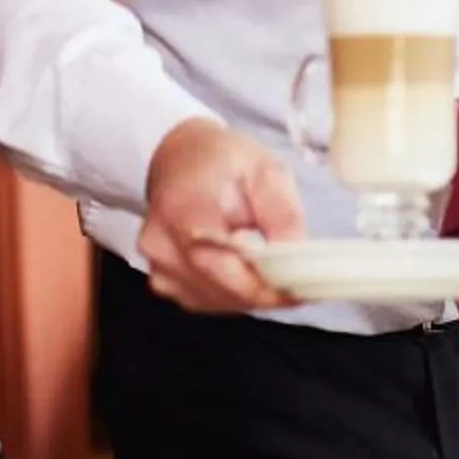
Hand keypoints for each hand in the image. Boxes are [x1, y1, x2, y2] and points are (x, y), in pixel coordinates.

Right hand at [138, 117, 302, 312]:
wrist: (180, 158)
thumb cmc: (223, 161)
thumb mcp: (265, 169)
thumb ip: (282, 213)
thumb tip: (294, 259)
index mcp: (182, 204)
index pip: (216, 259)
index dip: (257, 283)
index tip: (295, 292)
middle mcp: (161, 239)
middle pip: (217, 285)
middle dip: (263, 293)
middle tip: (300, 287)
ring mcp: (158, 263)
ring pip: (214, 299)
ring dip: (250, 295)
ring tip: (275, 273)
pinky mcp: (163, 280)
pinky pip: (205, 300)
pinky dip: (233, 295)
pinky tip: (246, 273)